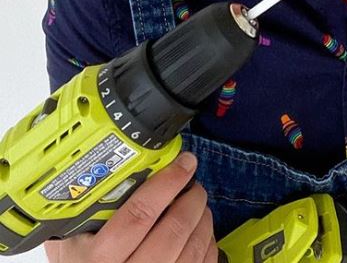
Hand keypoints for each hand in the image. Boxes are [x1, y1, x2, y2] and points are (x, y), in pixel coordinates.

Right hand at [44, 152, 218, 262]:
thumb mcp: (68, 242)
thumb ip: (84, 211)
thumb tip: (114, 169)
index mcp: (98, 259)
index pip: (138, 215)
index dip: (167, 184)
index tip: (183, 164)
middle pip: (172, 233)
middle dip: (191, 201)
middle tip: (194, 184)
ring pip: (191, 251)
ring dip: (202, 221)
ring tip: (198, 206)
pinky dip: (207, 246)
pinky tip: (201, 233)